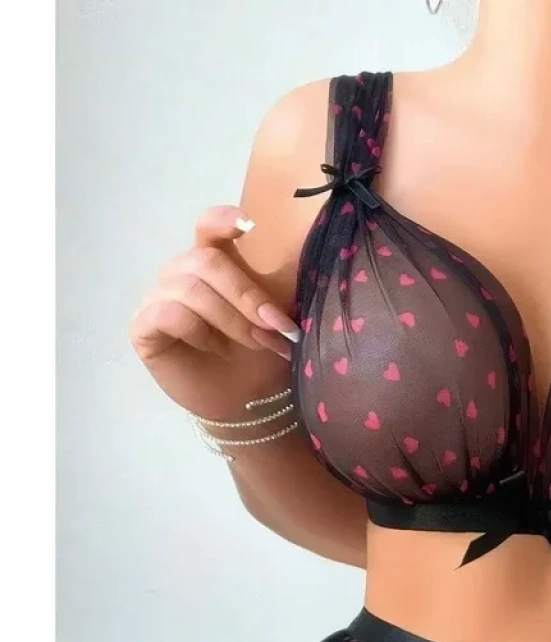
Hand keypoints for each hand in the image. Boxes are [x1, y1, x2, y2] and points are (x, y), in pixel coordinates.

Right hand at [129, 206, 298, 420]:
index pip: (208, 227)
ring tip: (256, 345)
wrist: (248, 404)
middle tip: (276, 328)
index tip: (250, 226)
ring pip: (191, 288)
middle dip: (246, 296)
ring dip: (231, 319)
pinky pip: (169, 313)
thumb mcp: (274, 317)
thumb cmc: (260, 358)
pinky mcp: (143, 326)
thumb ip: (274, 285)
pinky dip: (198, 331)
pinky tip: (213, 349)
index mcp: (212, 263)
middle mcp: (180, 274)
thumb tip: (298, 254)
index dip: (223, 220)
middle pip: (206, 262)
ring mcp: (158, 298)